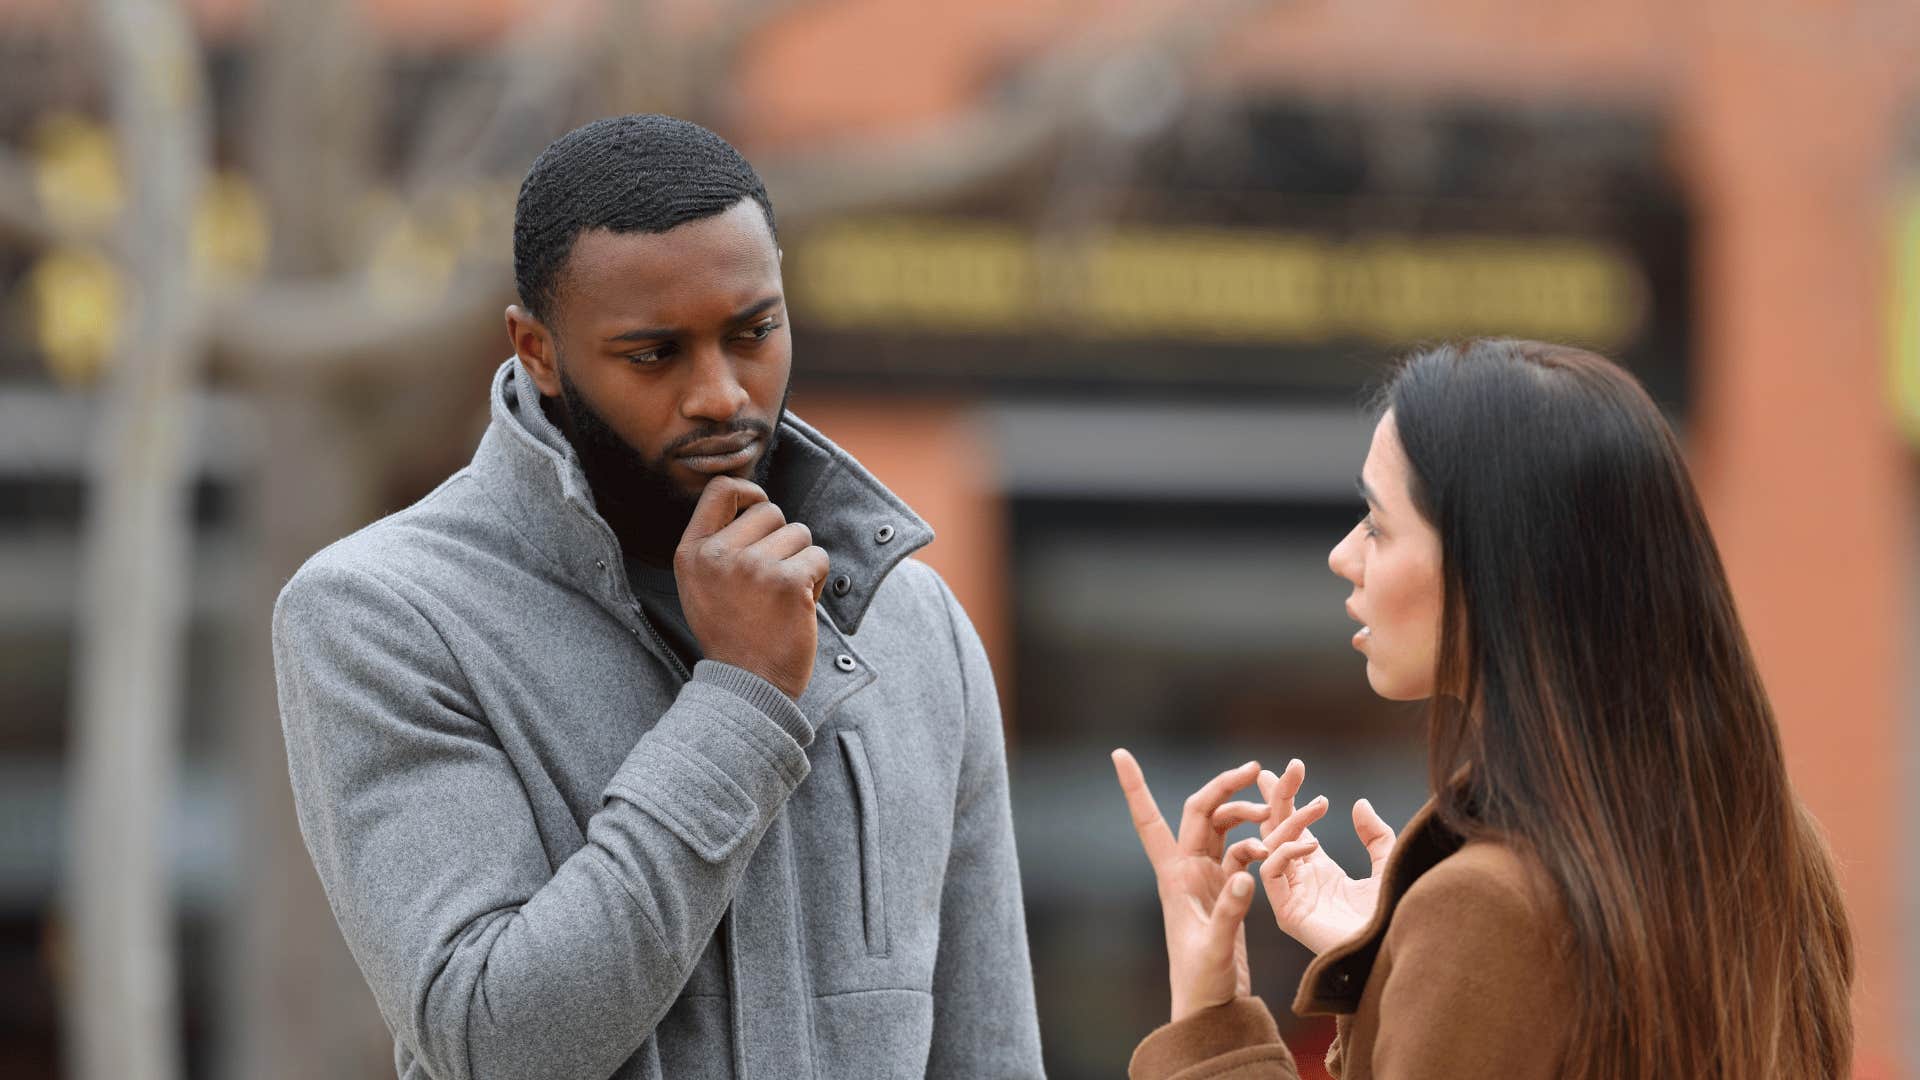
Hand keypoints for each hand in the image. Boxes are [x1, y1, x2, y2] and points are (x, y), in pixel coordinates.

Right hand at [674, 477, 830, 699]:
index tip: (760, 508)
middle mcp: (718, 555)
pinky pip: (819, 557)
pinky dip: (817, 580)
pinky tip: (798, 606)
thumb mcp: (702, 586)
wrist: (749, 687)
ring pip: (799, 533)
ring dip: (801, 561)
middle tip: (770, 581)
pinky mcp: (788, 582)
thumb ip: (718, 544)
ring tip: (782, 597)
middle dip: (781, 540)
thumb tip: (754, 502)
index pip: (721, 489)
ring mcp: (753, 567)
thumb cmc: (732, 634)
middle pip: (770, 511)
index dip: (749, 491)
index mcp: (692, 553)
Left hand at [1111, 750, 1274, 1022]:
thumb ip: (1231, 910)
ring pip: (1224, 827)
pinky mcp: (1226, 890)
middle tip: (1256, 767)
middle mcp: (1186, 869)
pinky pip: (1243, 851)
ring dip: (1247, 815)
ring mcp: (1206, 877)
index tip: (1119, 753)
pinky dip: (1261, 844)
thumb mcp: (1215, 947)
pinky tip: (1283, 846)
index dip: (1135, 786)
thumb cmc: (1201, 983)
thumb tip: (1247, 871)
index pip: (1149, 820)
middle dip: (1225, 786)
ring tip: (1276, 817)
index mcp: (1173, 875)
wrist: (1210, 1009)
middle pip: (1201, 811)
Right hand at [1255, 759, 1397, 954]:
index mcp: (1319, 871)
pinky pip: (1271, 873)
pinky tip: (1310, 845)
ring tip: (1319, 806)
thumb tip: (1360, 804)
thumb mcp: (1388, 866)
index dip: (1288, 797)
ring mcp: (1291, 896)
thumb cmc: (1393, 918)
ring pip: (1270, 847)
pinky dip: (1285, 853)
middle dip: (1278, 797)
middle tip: (1286, 768)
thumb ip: (1376, 837)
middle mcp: (1300, 881)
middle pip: (1276, 830)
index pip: (1293, 828)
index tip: (1291, 768)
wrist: (1395, 950)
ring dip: (1290, 821)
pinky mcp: (1288, 913)